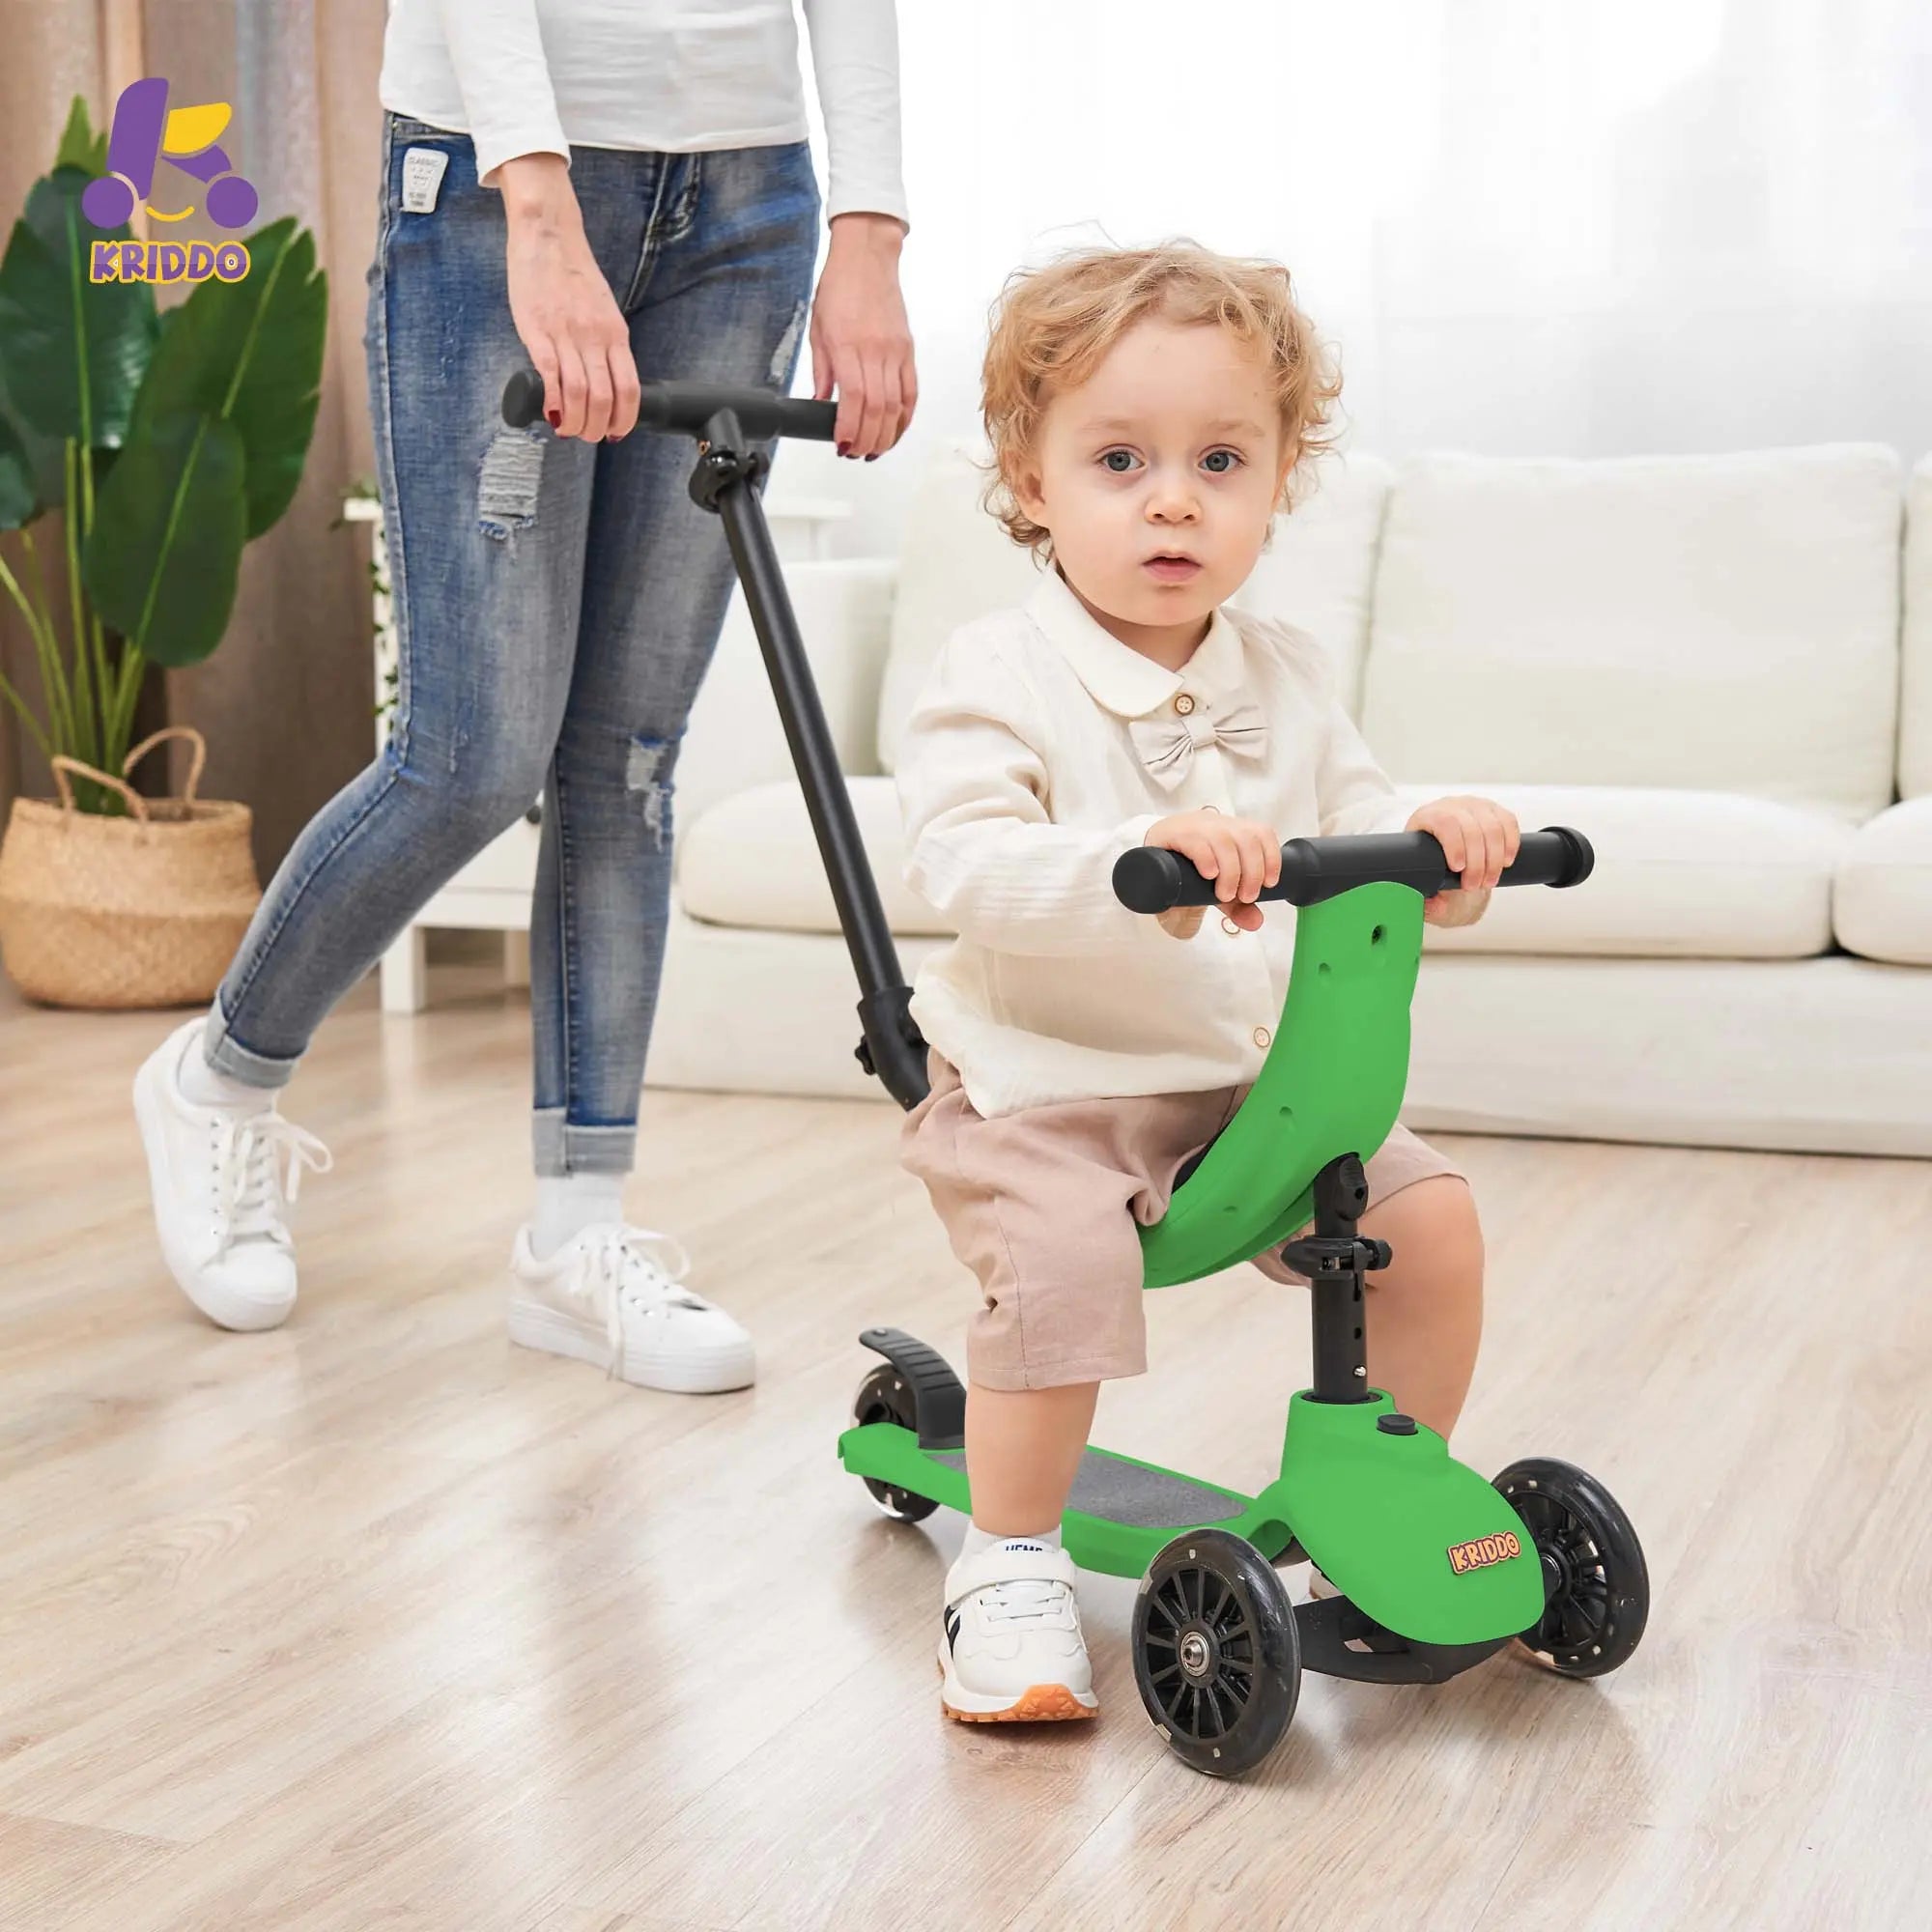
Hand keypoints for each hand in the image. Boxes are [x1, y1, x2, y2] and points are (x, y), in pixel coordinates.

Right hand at [499, 155, 639, 442]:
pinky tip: (550, 413)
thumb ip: (606, 343)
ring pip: (579, 394)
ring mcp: (566, 334)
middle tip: (586, 436)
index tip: (615, 432)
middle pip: (604, 398)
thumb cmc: (573, 273)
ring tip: (567, 430)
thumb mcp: (603, 310)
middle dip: (596, 428)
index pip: (629, 388)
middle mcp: (595, 337)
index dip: (624, 419)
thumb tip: (604, 379)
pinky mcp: (537, 330)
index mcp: (615, 333)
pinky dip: (552, 402)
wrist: (549, 234)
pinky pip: (550, 375)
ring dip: (574, 422)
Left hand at [810, 213, 915, 457]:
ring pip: (897, 406)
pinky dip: (904, 417)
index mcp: (847, 345)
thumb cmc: (840, 288)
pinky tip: (895, 430)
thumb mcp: (818, 329)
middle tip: (857, 453)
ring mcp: (895, 352)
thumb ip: (822, 370)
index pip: (854, 398)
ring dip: (886, 435)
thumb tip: (822, 402)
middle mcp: (875, 350)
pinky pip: (911, 392)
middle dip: (868, 439)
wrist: (868, 258)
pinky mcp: (908, 351)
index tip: (842, 445)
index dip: (850, 428)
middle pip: (878, 409)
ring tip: (875, 449)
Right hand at [1144, 809, 1279, 938]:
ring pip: (1224, 840)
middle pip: (1246, 838)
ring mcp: (1194, 826)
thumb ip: (1237, 905)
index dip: (1271, 857)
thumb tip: (1257, 922)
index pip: (1261, 832)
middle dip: (1252, 872)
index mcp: (1232, 831)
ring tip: (1224, 895)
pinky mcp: (1172, 834)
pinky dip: (1207, 859)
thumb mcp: (1215, 889)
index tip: (1269, 884)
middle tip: (1246, 897)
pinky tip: (1209, 875)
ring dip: (1231, 871)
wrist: (1146, 864)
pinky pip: (1196, 841)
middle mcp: (1216, 824)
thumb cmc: (1187, 872)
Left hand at [1407, 795, 1518, 926]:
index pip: (1445, 823)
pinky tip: (1506, 862)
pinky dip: (1511, 844)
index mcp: (1427, 817)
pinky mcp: (1494, 811)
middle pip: (1471, 828)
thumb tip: (1432, 904)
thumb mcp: (1427, 888)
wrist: (1452, 866)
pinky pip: (1508, 823)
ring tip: (1489, 880)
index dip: (1454, 846)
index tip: (1458, 869)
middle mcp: (1452, 806)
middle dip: (1477, 862)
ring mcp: (1475, 807)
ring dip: (1495, 858)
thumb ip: (1426, 901)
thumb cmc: (1436, 873)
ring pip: (1493, 827)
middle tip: (1475, 885)